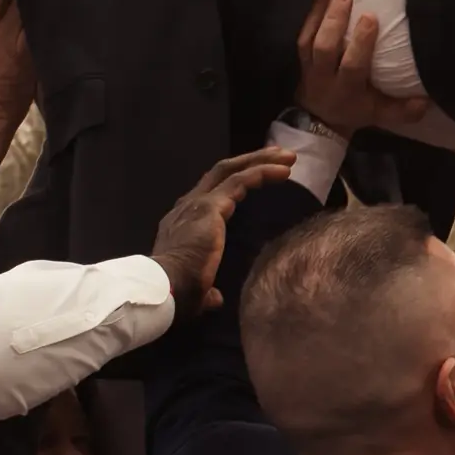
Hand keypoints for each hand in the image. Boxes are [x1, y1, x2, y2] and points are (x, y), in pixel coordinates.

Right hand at [153, 148, 301, 313]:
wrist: (165, 289)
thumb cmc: (178, 294)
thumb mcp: (196, 290)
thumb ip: (207, 291)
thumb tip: (215, 299)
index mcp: (184, 223)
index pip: (212, 193)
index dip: (237, 181)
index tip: (259, 176)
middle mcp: (188, 206)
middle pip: (222, 173)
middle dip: (252, 161)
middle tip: (279, 155)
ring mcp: (199, 203)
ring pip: (232, 170)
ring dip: (261, 161)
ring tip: (288, 158)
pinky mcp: (210, 206)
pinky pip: (241, 181)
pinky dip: (262, 172)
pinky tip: (283, 172)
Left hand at [293, 0, 432, 135]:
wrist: (320, 120)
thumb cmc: (356, 110)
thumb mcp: (380, 115)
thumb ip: (403, 110)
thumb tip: (427, 101)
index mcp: (347, 88)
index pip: (352, 64)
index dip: (360, 42)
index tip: (370, 17)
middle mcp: (326, 76)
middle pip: (325, 47)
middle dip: (334, 19)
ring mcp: (310, 66)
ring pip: (310, 38)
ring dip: (320, 12)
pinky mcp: (302, 57)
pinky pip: (302, 35)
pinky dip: (310, 14)